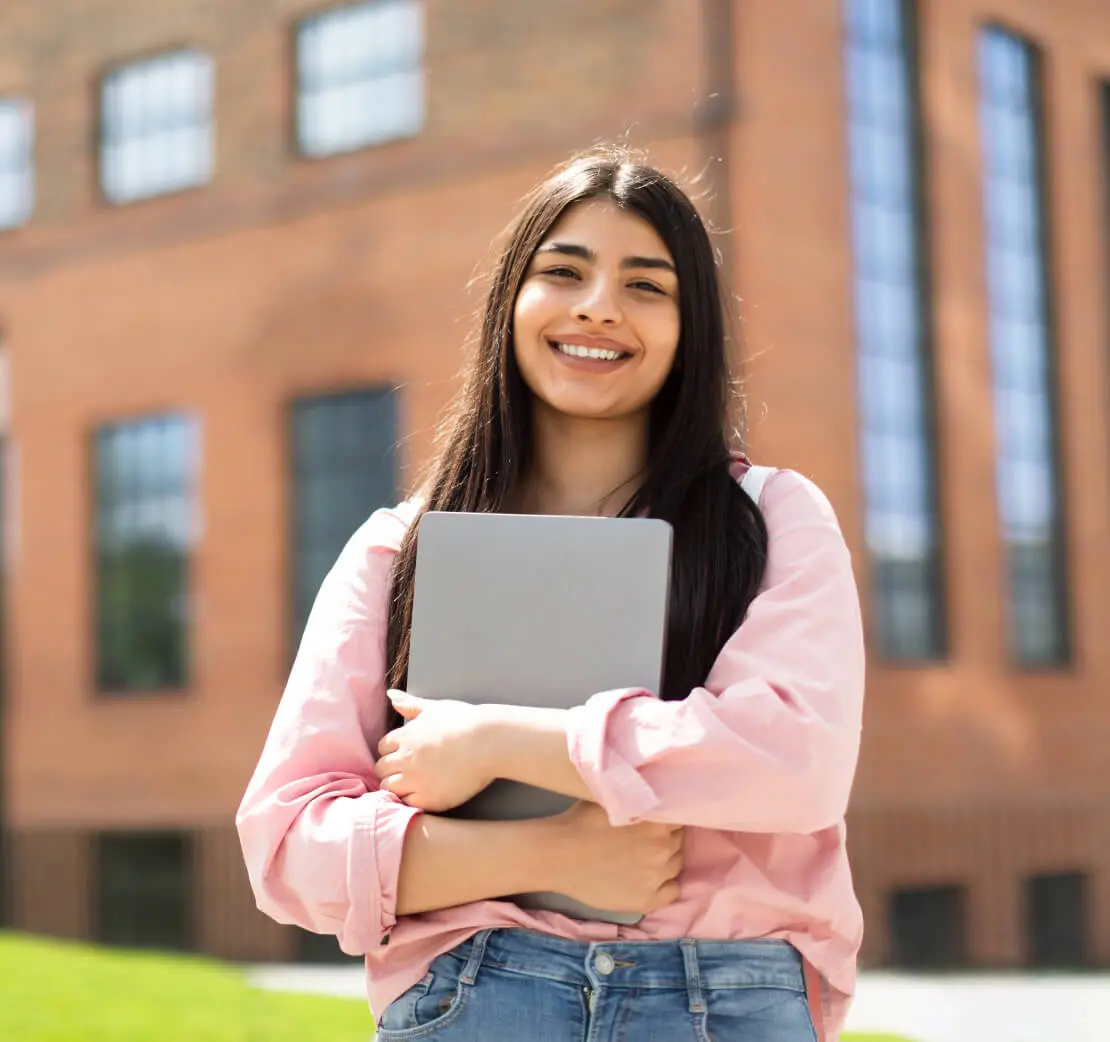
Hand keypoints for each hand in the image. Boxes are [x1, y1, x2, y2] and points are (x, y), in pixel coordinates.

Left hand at [375, 691, 493, 811]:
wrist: (488, 742)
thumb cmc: (465, 721)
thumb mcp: (435, 708)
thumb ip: (411, 704)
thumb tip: (390, 694)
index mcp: (406, 736)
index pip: (382, 747)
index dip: (392, 751)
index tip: (405, 754)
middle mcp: (406, 759)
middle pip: (382, 769)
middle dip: (391, 769)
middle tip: (408, 770)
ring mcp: (416, 780)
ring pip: (389, 788)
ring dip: (397, 786)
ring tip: (414, 784)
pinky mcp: (430, 798)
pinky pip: (407, 804)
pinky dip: (412, 800)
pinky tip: (424, 794)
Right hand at [545, 801, 683, 914]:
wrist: (557, 856)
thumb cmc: (581, 821)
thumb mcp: (614, 798)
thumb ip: (640, 799)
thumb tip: (658, 795)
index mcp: (657, 821)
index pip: (679, 816)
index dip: (667, 816)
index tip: (655, 818)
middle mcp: (663, 849)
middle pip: (678, 840)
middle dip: (666, 836)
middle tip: (646, 837)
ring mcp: (656, 877)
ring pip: (676, 864)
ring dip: (666, 858)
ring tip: (644, 856)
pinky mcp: (647, 900)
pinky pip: (673, 891)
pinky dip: (665, 883)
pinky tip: (649, 877)